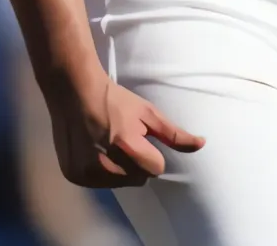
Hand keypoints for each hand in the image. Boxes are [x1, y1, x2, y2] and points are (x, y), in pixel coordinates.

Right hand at [46, 68, 204, 187]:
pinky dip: (101, 172)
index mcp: (127, 146)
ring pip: (119, 183)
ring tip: (109, 146)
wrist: (74, 93)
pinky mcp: (74, 176)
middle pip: (138, 178)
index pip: (156, 169)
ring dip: (119, 170)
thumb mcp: (148, 113)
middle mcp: (105, 163)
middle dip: (136, 163)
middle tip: (124, 141)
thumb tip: (202, 144)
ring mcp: (87, 172)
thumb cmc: (115, 101)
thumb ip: (174, 134)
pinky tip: (95, 152)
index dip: (152, 154)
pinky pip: (99, 184)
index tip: (141, 140)